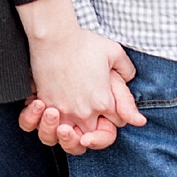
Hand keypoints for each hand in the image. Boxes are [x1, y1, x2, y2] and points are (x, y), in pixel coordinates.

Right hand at [14, 0, 142, 138]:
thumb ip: (127, 70)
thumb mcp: (114, 52)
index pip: (117, 122)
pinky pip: (47, 127)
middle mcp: (85, 113)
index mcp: (105, 102)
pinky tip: (50, 118)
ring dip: (71, 137)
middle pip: (96, 136)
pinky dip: (48, 126)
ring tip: (69, 127)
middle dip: (97, 130)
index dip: (115, 113)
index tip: (106, 101)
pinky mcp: (46, 105)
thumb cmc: (82, 42)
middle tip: (91, 116)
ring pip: (70, 140)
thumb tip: (130, 81)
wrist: (53, 36)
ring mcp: (64, 111)